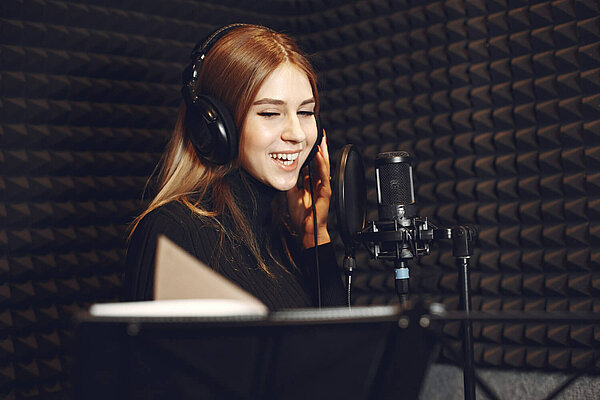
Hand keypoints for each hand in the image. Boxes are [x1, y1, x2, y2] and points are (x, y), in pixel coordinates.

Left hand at [286, 130, 330, 248]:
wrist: (307, 231)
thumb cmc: (302, 215)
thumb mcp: (292, 194)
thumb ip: (291, 182)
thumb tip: (284, 172)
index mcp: (313, 183)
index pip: (314, 164)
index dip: (313, 152)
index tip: (310, 139)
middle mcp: (320, 184)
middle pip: (321, 162)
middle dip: (321, 148)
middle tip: (320, 133)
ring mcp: (324, 189)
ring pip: (324, 168)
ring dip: (323, 153)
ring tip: (321, 140)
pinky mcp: (325, 195)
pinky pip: (324, 179)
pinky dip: (322, 167)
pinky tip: (319, 158)